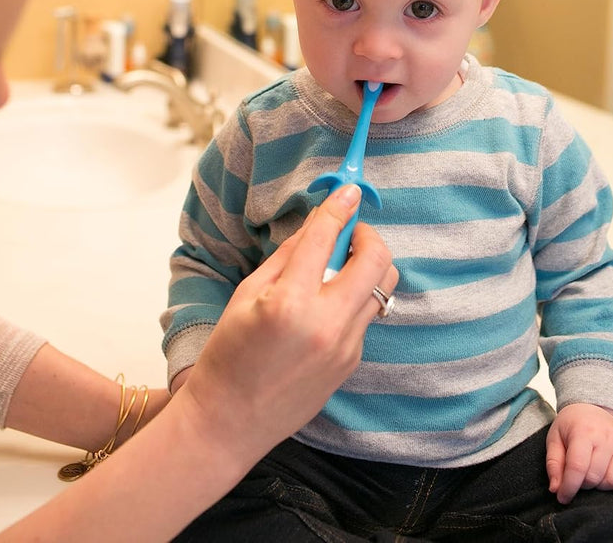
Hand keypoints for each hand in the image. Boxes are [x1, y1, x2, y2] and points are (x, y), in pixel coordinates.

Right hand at [176, 182, 396, 461]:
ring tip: (339, 267)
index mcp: (290, 302)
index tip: (348, 190)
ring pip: (382, 287)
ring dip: (367, 266)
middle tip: (348, 233)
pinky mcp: (352, 362)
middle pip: (376, 259)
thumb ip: (289, 255)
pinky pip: (366, 315)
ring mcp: (345, 346)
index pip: (326, 237)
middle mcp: (327, 323)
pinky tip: (326, 305)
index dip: (339, 206)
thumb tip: (318, 223)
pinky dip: (354, 298)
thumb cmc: (229, 356)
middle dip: (368, 235)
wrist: (231, 422)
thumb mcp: (247, 294)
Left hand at [546, 403, 612, 503]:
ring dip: (602, 485)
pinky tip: (612, 472)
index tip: (563, 497)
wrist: (592, 407)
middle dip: (583, 485)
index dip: (569, 487)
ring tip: (594, 473)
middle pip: (595, 477)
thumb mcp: (555, 438)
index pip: (578, 467)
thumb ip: (553, 464)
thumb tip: (556, 488)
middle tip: (578, 477)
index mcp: (584, 431)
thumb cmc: (573, 424)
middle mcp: (607, 437)